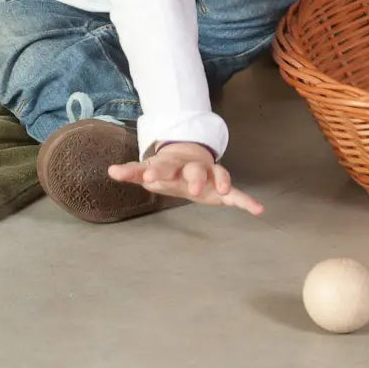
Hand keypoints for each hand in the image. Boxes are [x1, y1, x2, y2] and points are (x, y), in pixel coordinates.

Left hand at [108, 141, 263, 215]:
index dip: (156, 172)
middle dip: (194, 177)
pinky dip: (247, 201)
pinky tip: (258, 210)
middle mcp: (192, 167)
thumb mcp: (147, 171)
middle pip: (193, 169)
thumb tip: (110, 171)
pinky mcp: (221, 187)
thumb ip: (131, 172)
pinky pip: (237, 193)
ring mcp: (209, 175)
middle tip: (192, 189)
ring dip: (220, 181)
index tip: (148, 179)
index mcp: (171, 164)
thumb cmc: (165, 170)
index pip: (162, 165)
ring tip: (224, 190)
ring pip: (217, 174)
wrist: (188, 157)